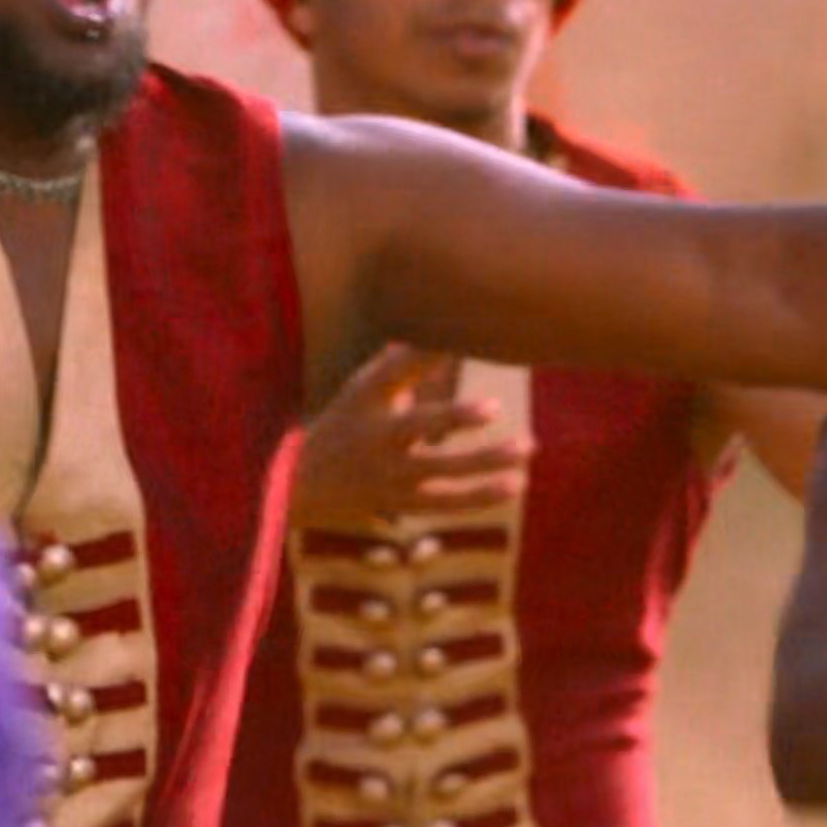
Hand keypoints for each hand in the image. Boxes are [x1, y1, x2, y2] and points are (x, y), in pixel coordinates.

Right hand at [288, 345, 530, 528]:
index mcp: (365, 397)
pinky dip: (482, 495)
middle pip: (416, 425)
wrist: (298, 485)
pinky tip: (517, 482)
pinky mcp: (401, 503)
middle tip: (496, 406)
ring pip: (440, 469)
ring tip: (529, 445)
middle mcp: (376, 435)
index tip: (462, 336)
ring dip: (486, 461)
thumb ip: (400, 361)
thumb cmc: (347, 422)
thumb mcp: (363, 389)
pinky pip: (447, 502)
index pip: (394, 371)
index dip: (426, 354)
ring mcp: (388, 473)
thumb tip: (437, 322)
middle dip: (454, 417)